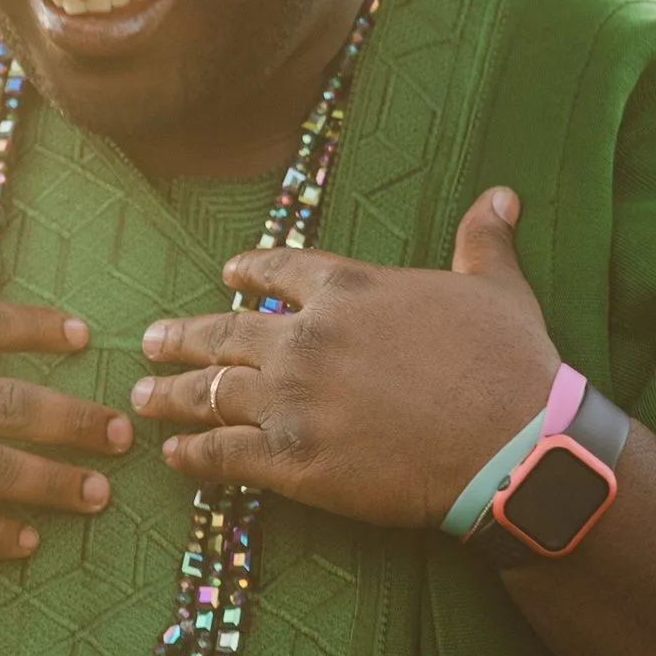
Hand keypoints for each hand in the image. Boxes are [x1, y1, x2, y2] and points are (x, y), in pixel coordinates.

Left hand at [131, 186, 556, 528]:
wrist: (513, 445)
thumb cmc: (510, 364)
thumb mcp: (497, 288)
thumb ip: (483, 242)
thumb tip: (502, 195)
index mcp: (348, 289)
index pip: (279, 272)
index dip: (249, 273)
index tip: (226, 275)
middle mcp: (306, 339)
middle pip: (225, 334)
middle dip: (184, 338)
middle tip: (151, 340)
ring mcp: (292, 400)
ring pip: (209, 393)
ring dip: (171, 395)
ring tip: (142, 395)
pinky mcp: (291, 459)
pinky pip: (221, 455)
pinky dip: (192, 456)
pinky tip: (173, 458)